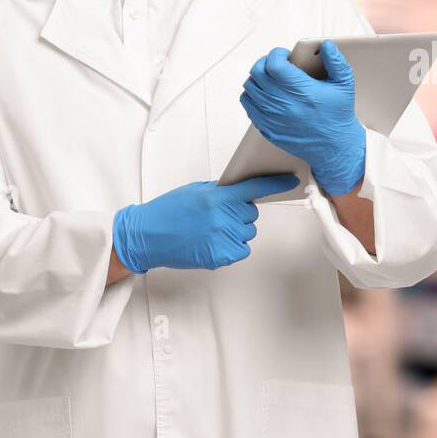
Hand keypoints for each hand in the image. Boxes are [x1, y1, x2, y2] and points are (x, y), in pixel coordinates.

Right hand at [112, 174, 298, 273]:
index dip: (275, 184)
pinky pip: (242, 249)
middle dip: (239, 213)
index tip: (290, 181)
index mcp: (217, 197)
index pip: (254, 188)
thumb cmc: (167, 212)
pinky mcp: (221, 256)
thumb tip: (240, 191)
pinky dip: (232, 247)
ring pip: (247, 232)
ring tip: (210, 231)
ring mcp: (223, 238)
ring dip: (235, 231)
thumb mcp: (194, 191)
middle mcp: (223, 217)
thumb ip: (220, 191)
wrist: (146, 237)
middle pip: (251, 213)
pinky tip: (213, 242)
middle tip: (217, 216)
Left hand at [239, 40, 365, 195]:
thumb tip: (327, 45)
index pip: (274, 64)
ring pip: (250, 88)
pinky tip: (266, 95)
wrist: (335, 147)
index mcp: (302, 91)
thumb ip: (336, 62)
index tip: (285, 55)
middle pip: (258, 73)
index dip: (277, 54)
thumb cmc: (338, 115)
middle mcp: (284, 104)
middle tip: (276, 64)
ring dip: (258, 79)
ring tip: (271, 79)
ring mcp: (273, 118)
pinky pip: (248, 106)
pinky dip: (253, 96)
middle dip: (265, 63)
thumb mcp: (344, 85)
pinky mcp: (267, 129)